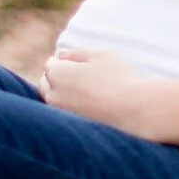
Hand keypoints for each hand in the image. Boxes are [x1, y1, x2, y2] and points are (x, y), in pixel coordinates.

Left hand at [41, 46, 158, 134]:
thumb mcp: (99, 54)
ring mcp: (61, 112)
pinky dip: (70, 106)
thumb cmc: (117, 77)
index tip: (80, 63)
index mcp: (56, 73)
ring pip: (53, 98)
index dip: (65, 61)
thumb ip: (76, 53)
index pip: (51, 64)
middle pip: (46, 82)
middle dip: (58, 77)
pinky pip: (63, 112)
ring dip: (62, 92)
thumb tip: (60, 55)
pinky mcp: (71, 125)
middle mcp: (53, 94)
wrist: (132, 108)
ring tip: (84, 90)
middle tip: (81, 76)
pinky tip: (88, 103)